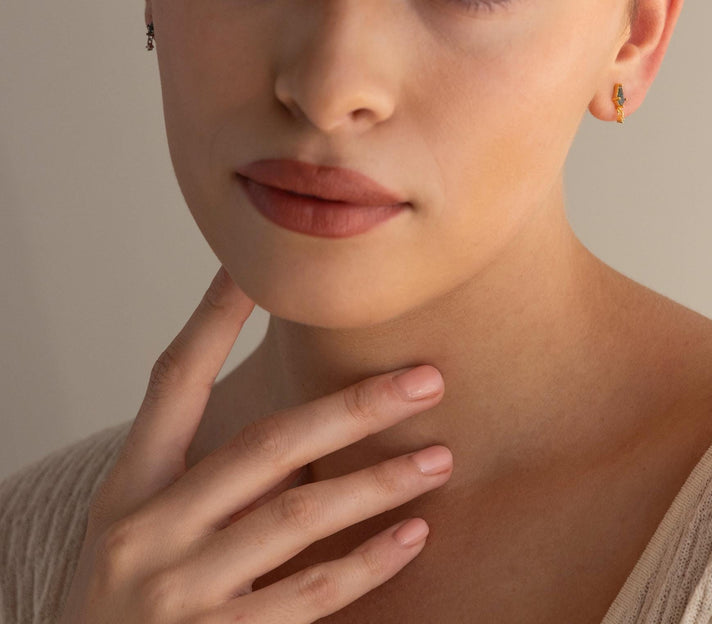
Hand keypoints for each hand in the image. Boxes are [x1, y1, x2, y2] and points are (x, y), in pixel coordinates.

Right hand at [58, 268, 450, 622]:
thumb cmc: (129, 600)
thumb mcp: (143, 529)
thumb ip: (212, 479)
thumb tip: (312, 423)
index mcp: (130, 487)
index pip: (173, 382)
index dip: (211, 319)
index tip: (254, 267)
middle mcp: (147, 532)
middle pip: (268, 444)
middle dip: (355, 407)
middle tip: (426, 382)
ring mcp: (178, 593)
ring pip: (300, 515)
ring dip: (379, 483)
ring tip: (438, 459)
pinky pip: (309, 594)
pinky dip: (367, 563)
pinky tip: (412, 535)